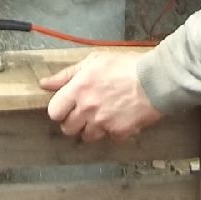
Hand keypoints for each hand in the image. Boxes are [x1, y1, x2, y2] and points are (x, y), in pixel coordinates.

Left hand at [40, 52, 162, 141]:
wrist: (155, 79)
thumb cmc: (125, 65)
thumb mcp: (93, 61)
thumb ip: (66, 74)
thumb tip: (44, 83)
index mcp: (78, 89)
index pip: (54, 112)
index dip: (59, 110)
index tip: (67, 107)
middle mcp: (87, 108)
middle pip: (68, 128)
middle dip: (74, 122)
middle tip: (85, 113)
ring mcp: (103, 122)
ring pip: (87, 137)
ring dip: (92, 129)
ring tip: (103, 116)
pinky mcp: (119, 132)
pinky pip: (109, 138)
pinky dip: (113, 131)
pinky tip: (120, 119)